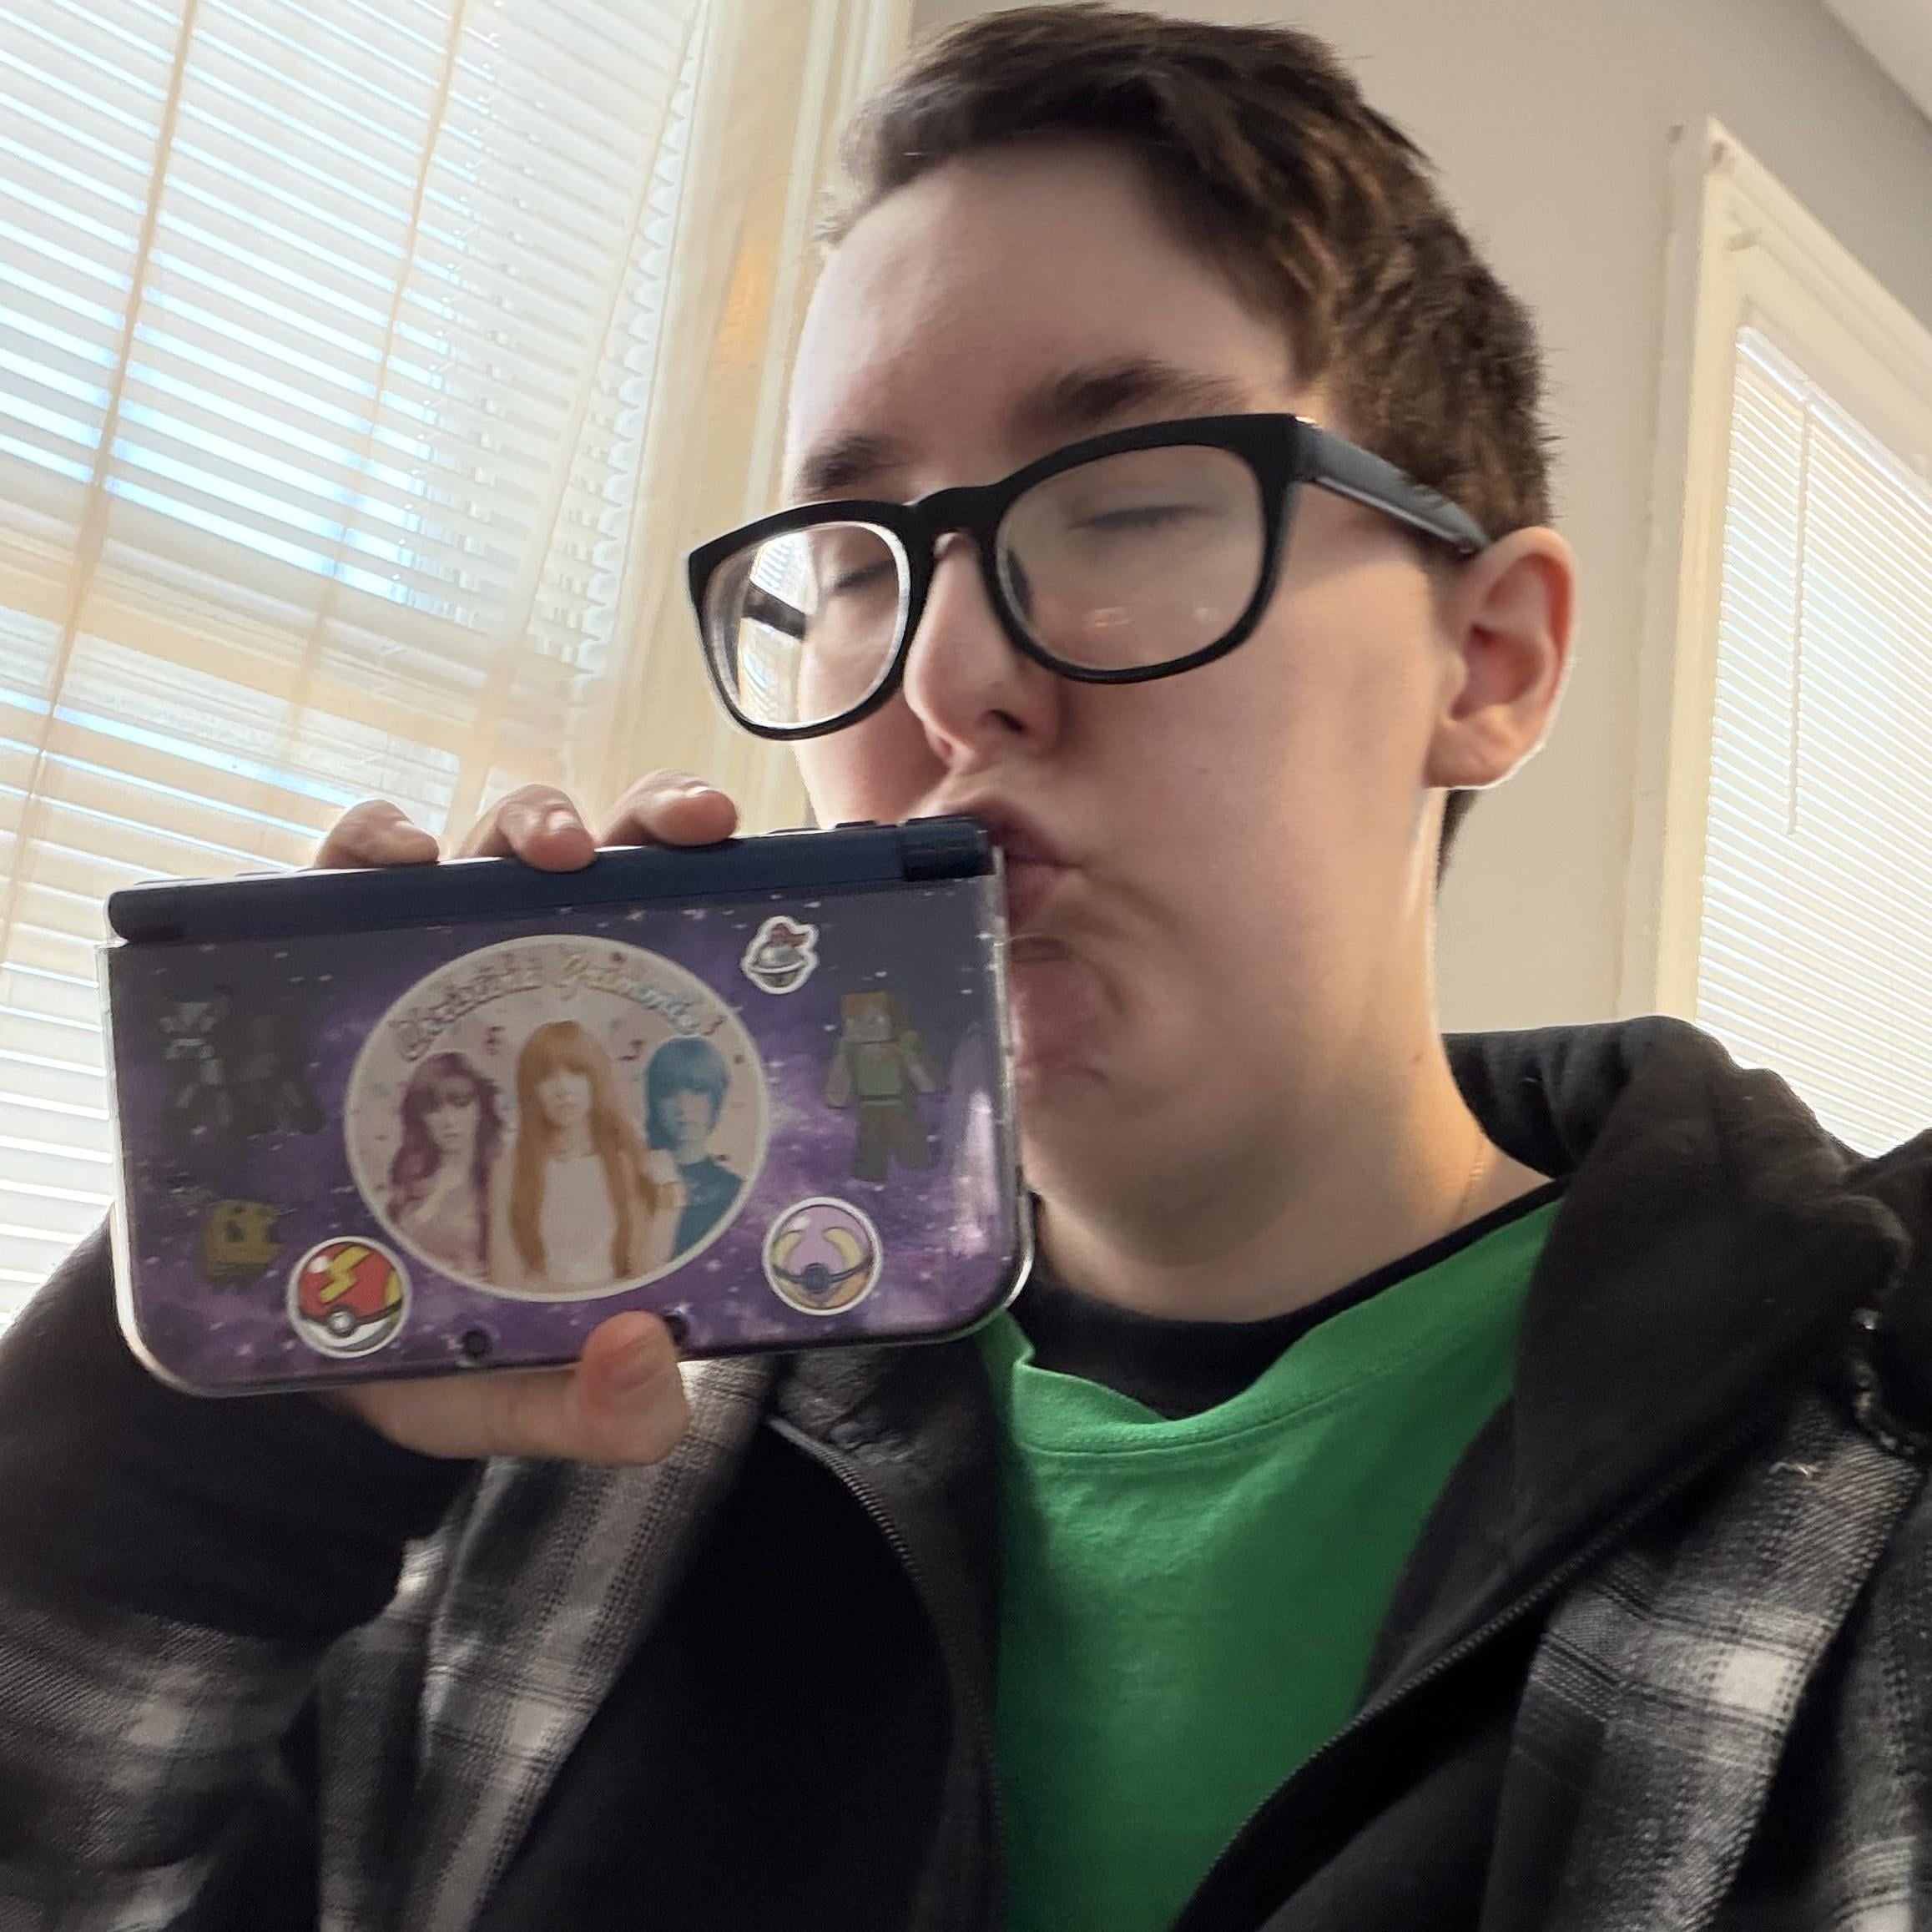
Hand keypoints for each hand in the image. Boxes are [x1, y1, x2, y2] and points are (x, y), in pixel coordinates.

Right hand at [310, 773, 739, 1463]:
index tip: (783, 878)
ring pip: (492, 848)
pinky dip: (369, 846)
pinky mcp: (322, 966)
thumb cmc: (433, 1349)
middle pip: (609, 870)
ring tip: (552, 853)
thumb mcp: (530, 1391)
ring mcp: (432, 972)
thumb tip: (646, 1355)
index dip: (738, 902)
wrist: (285, 1356)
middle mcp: (531, 998)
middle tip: (690, 834)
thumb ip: (605, 1409)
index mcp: (605, 1072)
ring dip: (531, 820)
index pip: (686, 957)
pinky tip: (395, 861)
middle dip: (652, 822)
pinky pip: (344, 874)